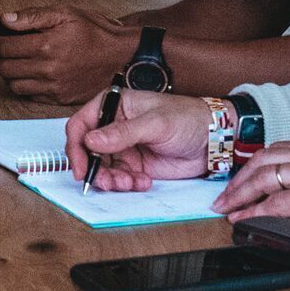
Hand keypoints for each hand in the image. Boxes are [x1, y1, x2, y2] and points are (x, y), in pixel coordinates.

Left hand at [0, 5, 135, 103]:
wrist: (121, 56)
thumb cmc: (96, 32)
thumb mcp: (65, 13)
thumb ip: (32, 16)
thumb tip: (6, 20)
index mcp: (47, 45)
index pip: (3, 47)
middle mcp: (47, 69)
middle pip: (3, 67)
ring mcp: (53, 86)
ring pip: (13, 84)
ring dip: (3, 72)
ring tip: (3, 60)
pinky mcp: (59, 98)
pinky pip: (29, 96)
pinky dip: (20, 85)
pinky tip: (21, 73)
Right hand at [63, 88, 216, 190]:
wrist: (213, 140)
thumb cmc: (188, 118)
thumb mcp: (155, 123)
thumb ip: (122, 132)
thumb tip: (91, 140)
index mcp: (114, 105)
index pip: (81, 125)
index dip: (76, 147)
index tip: (81, 168)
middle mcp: (114, 126)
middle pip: (88, 152)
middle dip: (95, 170)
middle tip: (107, 182)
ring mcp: (124, 147)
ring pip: (103, 169)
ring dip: (112, 180)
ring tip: (130, 183)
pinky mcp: (135, 165)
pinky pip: (120, 179)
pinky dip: (127, 184)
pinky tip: (144, 181)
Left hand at [217, 141, 289, 225]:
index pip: (277, 151)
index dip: (254, 165)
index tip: (241, 177)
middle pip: (263, 161)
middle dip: (238, 179)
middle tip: (222, 197)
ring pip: (264, 178)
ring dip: (240, 194)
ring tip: (225, 209)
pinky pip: (278, 202)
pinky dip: (257, 211)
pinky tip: (245, 220)